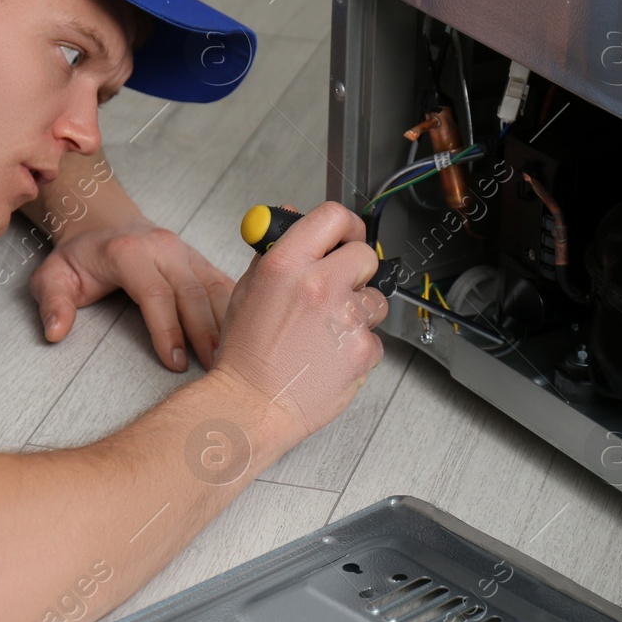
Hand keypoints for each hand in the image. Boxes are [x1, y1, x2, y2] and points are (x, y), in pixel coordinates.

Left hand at [28, 219, 232, 371]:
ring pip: (215, 288)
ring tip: (234, 357)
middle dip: (205, 333)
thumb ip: (52, 302)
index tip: (175, 362)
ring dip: (227, 324)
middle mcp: (164, 247)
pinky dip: (237, 310)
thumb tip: (57, 331)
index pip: (155, 293)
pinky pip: (224, 284)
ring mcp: (187, 253)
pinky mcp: (201, 261)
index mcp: (129, 251)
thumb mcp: (51, 275)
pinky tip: (245, 335)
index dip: (167, 330)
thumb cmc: (80, 257)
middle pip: (193, 292)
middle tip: (214, 368)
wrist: (104, 224)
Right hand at [208, 201, 387, 447]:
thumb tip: (291, 218)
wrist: (252, 405)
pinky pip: (373, 337)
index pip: (333, 216)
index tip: (347, 236)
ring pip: (376, 298)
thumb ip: (275, 251)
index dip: (345, 226)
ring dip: (359, 311)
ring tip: (326, 332)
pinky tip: (330, 356)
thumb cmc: (246, 354)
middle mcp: (319, 286)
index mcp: (286, 264)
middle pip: (365, 255)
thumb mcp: (248, 290)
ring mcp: (345, 319)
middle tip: (338, 288)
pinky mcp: (363, 350)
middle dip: (355, 270)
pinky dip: (357, 346)